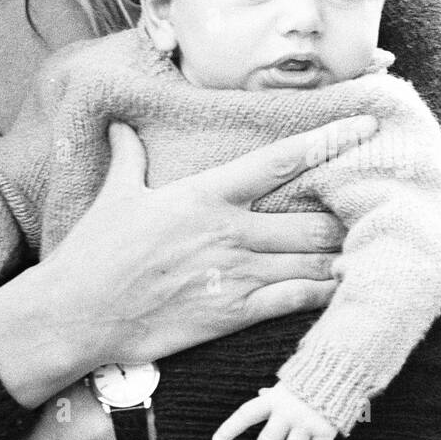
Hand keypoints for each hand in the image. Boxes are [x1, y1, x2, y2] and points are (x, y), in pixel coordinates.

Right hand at [0, 113, 376, 407]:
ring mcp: (234, 275)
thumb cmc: (95, 252)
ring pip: (312, 262)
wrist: (78, 314)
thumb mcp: (115, 196)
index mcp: (205, 194)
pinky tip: (340, 290)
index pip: (280, 160)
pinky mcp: (233, 314)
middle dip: (342, 219)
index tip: (362, 127)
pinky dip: (324, 294)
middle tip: (360, 213)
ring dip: (339, 258)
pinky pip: (296, 301)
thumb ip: (129, 158)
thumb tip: (121, 125)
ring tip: (360, 252)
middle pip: (312, 220)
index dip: (327, 141)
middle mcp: (228, 231)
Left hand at [212, 381, 337, 439]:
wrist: (340, 370)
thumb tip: (260, 393)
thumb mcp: (288, 384)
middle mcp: (286, 412)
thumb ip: (274, 394)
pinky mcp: (324, 430)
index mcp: (274, 399)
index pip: (246, 414)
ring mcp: (305, 421)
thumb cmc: (311, 378)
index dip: (230, 428)